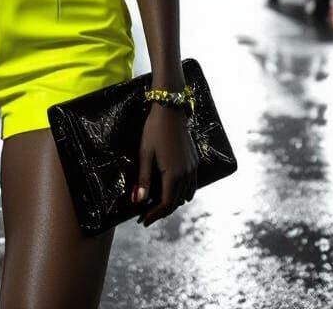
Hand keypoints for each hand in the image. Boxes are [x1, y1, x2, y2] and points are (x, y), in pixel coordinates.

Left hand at [131, 103, 198, 226]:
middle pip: (175, 202)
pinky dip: (182, 193)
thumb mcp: (145, 153)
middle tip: (145, 215)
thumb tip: (137, 201)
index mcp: (174, 174)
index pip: (166, 204)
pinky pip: (191, 185)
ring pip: (185, 195)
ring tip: (155, 205)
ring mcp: (193, 168)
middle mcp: (187, 174)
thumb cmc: (154, 130)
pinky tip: (171, 191)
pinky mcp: (194, 162)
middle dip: (161, 211)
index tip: (143, 220)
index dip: (154, 214)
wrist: (171, 110)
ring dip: (172, 202)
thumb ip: (143, 178)